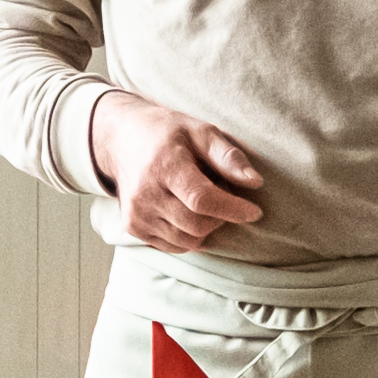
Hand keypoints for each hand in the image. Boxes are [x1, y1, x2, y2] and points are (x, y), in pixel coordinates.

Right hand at [85, 88, 271, 254]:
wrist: (122, 140)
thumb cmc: (168, 133)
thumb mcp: (201, 131)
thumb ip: (228, 156)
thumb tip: (255, 182)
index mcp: (164, 165)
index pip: (202, 199)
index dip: (232, 209)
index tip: (254, 211)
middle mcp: (145, 194)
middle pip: (197, 224)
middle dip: (221, 216)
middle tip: (223, 195)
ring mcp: (136, 214)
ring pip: (188, 241)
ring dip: (207, 226)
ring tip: (203, 201)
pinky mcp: (133, 227)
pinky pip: (174, 245)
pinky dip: (190, 235)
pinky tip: (188, 211)